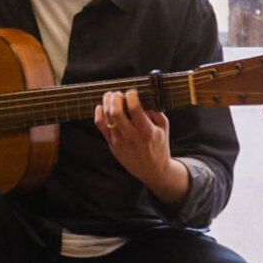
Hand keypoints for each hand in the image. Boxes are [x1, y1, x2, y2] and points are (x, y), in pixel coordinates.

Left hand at [95, 89, 188, 204]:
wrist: (151, 170)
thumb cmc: (159, 146)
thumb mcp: (164, 128)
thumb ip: (156, 112)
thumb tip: (145, 98)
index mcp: (146, 131)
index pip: (134, 108)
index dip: (131, 95)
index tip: (133, 92)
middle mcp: (131, 136)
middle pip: (116, 111)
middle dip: (116, 97)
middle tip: (119, 93)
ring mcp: (119, 140)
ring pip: (106, 116)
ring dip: (107, 102)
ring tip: (112, 96)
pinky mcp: (111, 143)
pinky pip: (100, 125)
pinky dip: (99, 112)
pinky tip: (103, 107)